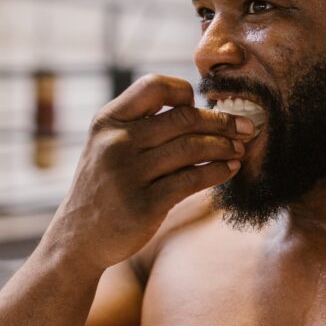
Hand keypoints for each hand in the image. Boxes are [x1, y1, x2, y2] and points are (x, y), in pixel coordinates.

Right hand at [49, 74, 252, 270]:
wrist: (78, 238)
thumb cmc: (106, 186)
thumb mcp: (109, 146)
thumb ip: (142, 125)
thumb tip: (199, 108)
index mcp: (108, 121)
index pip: (154, 86)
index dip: (185, 91)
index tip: (203, 105)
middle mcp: (115, 143)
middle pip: (182, 118)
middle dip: (222, 121)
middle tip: (246, 126)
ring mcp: (128, 175)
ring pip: (192, 148)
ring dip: (224, 146)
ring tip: (240, 148)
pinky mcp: (144, 205)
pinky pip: (191, 181)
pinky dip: (218, 172)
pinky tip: (231, 169)